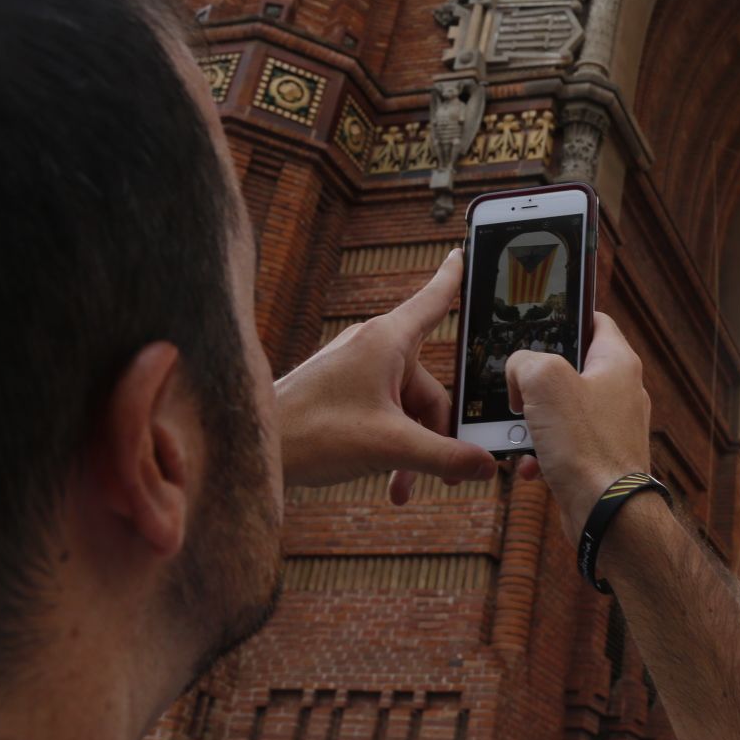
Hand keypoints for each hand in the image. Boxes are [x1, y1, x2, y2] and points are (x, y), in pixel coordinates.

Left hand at [275, 249, 494, 503]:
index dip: (454, 278)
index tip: (463, 254)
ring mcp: (356, 372)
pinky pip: (384, 417)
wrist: (252, 447)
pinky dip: (391, 448)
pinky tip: (390, 483)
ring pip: (406, 409)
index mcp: (388, 341)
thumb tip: (486, 466)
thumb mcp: (391, 447)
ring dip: (412, 450)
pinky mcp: (342, 394)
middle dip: (438, 433)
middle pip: (430, 386)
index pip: (434, 300)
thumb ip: (445, 456)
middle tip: (450, 472)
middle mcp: (374, 349)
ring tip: (405, 486)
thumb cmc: (313, 433)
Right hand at [509, 312, 650, 544]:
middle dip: (537, 381)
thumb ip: (526, 361)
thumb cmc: (584, 445)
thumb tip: (520, 373)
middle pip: (571, 368)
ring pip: (562, 411)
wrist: (606, 511)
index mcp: (617, 362)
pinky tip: (530, 467)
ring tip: (520, 432)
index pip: (595, 321)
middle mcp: (621, 391)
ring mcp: (613, 426)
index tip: (537, 321)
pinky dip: (543, 453)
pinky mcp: (601, 456)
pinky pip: (565, 445)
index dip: (566, 317)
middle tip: (516, 387)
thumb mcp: (544, 382)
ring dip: (534, 422)